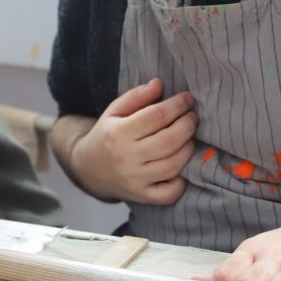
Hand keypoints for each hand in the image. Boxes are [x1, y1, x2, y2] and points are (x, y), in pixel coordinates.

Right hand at [71, 78, 196, 203]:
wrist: (88, 169)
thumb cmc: (107, 135)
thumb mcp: (114, 110)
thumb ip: (137, 96)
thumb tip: (160, 83)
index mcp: (118, 133)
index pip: (156, 116)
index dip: (177, 105)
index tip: (188, 99)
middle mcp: (126, 158)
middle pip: (168, 141)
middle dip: (187, 125)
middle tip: (192, 117)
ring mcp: (135, 180)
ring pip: (172, 165)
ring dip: (188, 148)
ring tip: (189, 137)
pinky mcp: (142, 196)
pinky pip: (169, 193)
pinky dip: (181, 180)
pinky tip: (181, 165)